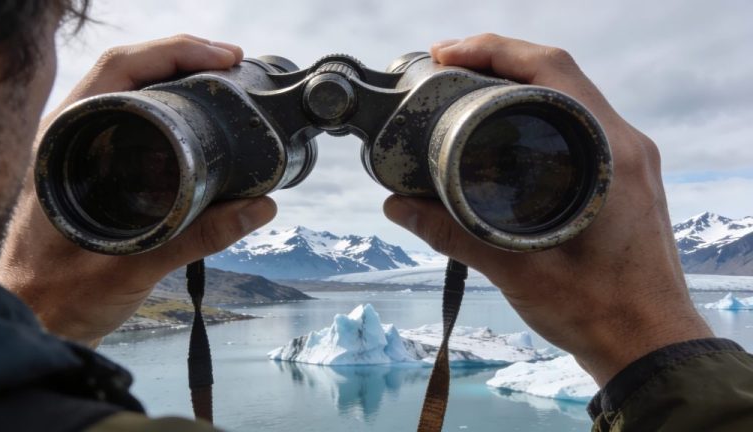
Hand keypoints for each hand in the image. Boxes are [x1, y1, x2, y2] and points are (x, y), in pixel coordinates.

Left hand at [0, 35, 275, 347]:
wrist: (39, 315)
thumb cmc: (64, 292)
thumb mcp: (135, 265)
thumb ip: (199, 237)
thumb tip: (261, 207)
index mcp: (65, 145)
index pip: (120, 70)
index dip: (175, 52)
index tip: (223, 59)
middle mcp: (72, 138)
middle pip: (131, 70)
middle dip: (185, 57)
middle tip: (233, 63)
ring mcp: (85, 151)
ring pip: (134, 92)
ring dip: (179, 78)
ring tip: (224, 80)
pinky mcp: (102, 168)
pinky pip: (138, 120)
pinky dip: (173, 107)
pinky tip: (201, 115)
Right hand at [384, 34, 712, 385]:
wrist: (650, 344)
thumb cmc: (600, 311)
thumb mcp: (518, 271)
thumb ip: (454, 235)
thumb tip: (397, 206)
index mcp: (610, 153)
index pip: (553, 70)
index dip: (495, 51)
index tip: (446, 55)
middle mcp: (624, 144)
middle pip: (560, 74)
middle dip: (499, 60)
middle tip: (446, 67)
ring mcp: (627, 159)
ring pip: (569, 96)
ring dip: (518, 84)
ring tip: (468, 89)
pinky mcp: (622, 176)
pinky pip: (578, 125)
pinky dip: (537, 114)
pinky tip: (505, 129)